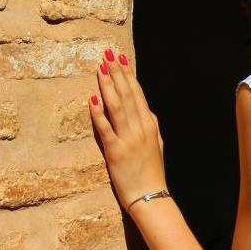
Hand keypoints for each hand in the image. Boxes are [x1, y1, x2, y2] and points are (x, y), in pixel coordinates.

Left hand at [89, 48, 165, 211]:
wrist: (151, 195)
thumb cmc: (153, 171)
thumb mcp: (158, 144)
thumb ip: (152, 126)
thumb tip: (148, 111)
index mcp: (150, 124)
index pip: (137, 94)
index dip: (128, 75)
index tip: (120, 59)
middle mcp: (140, 127)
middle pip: (127, 95)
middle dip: (116, 73)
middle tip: (107, 54)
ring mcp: (128, 138)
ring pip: (116, 106)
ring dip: (107, 86)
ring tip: (100, 69)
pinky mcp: (115, 151)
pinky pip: (105, 128)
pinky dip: (98, 114)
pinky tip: (92, 99)